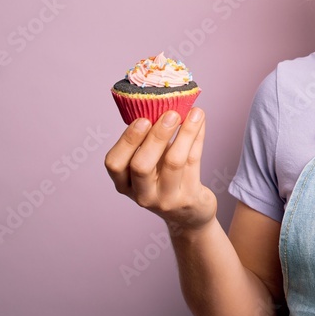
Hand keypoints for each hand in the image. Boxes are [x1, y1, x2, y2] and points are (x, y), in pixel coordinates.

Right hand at [104, 108, 216, 234]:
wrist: (189, 215)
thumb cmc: (166, 180)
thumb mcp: (152, 164)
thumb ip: (151, 139)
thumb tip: (162, 100)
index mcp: (124, 183)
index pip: (114, 164)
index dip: (126, 141)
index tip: (141, 119)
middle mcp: (141, 194)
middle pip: (141, 165)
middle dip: (156, 136)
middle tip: (170, 113)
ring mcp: (165, 199)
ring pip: (173, 163)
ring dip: (184, 134)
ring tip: (194, 113)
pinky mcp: (188, 199)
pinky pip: (194, 163)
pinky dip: (197, 138)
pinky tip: (200, 121)